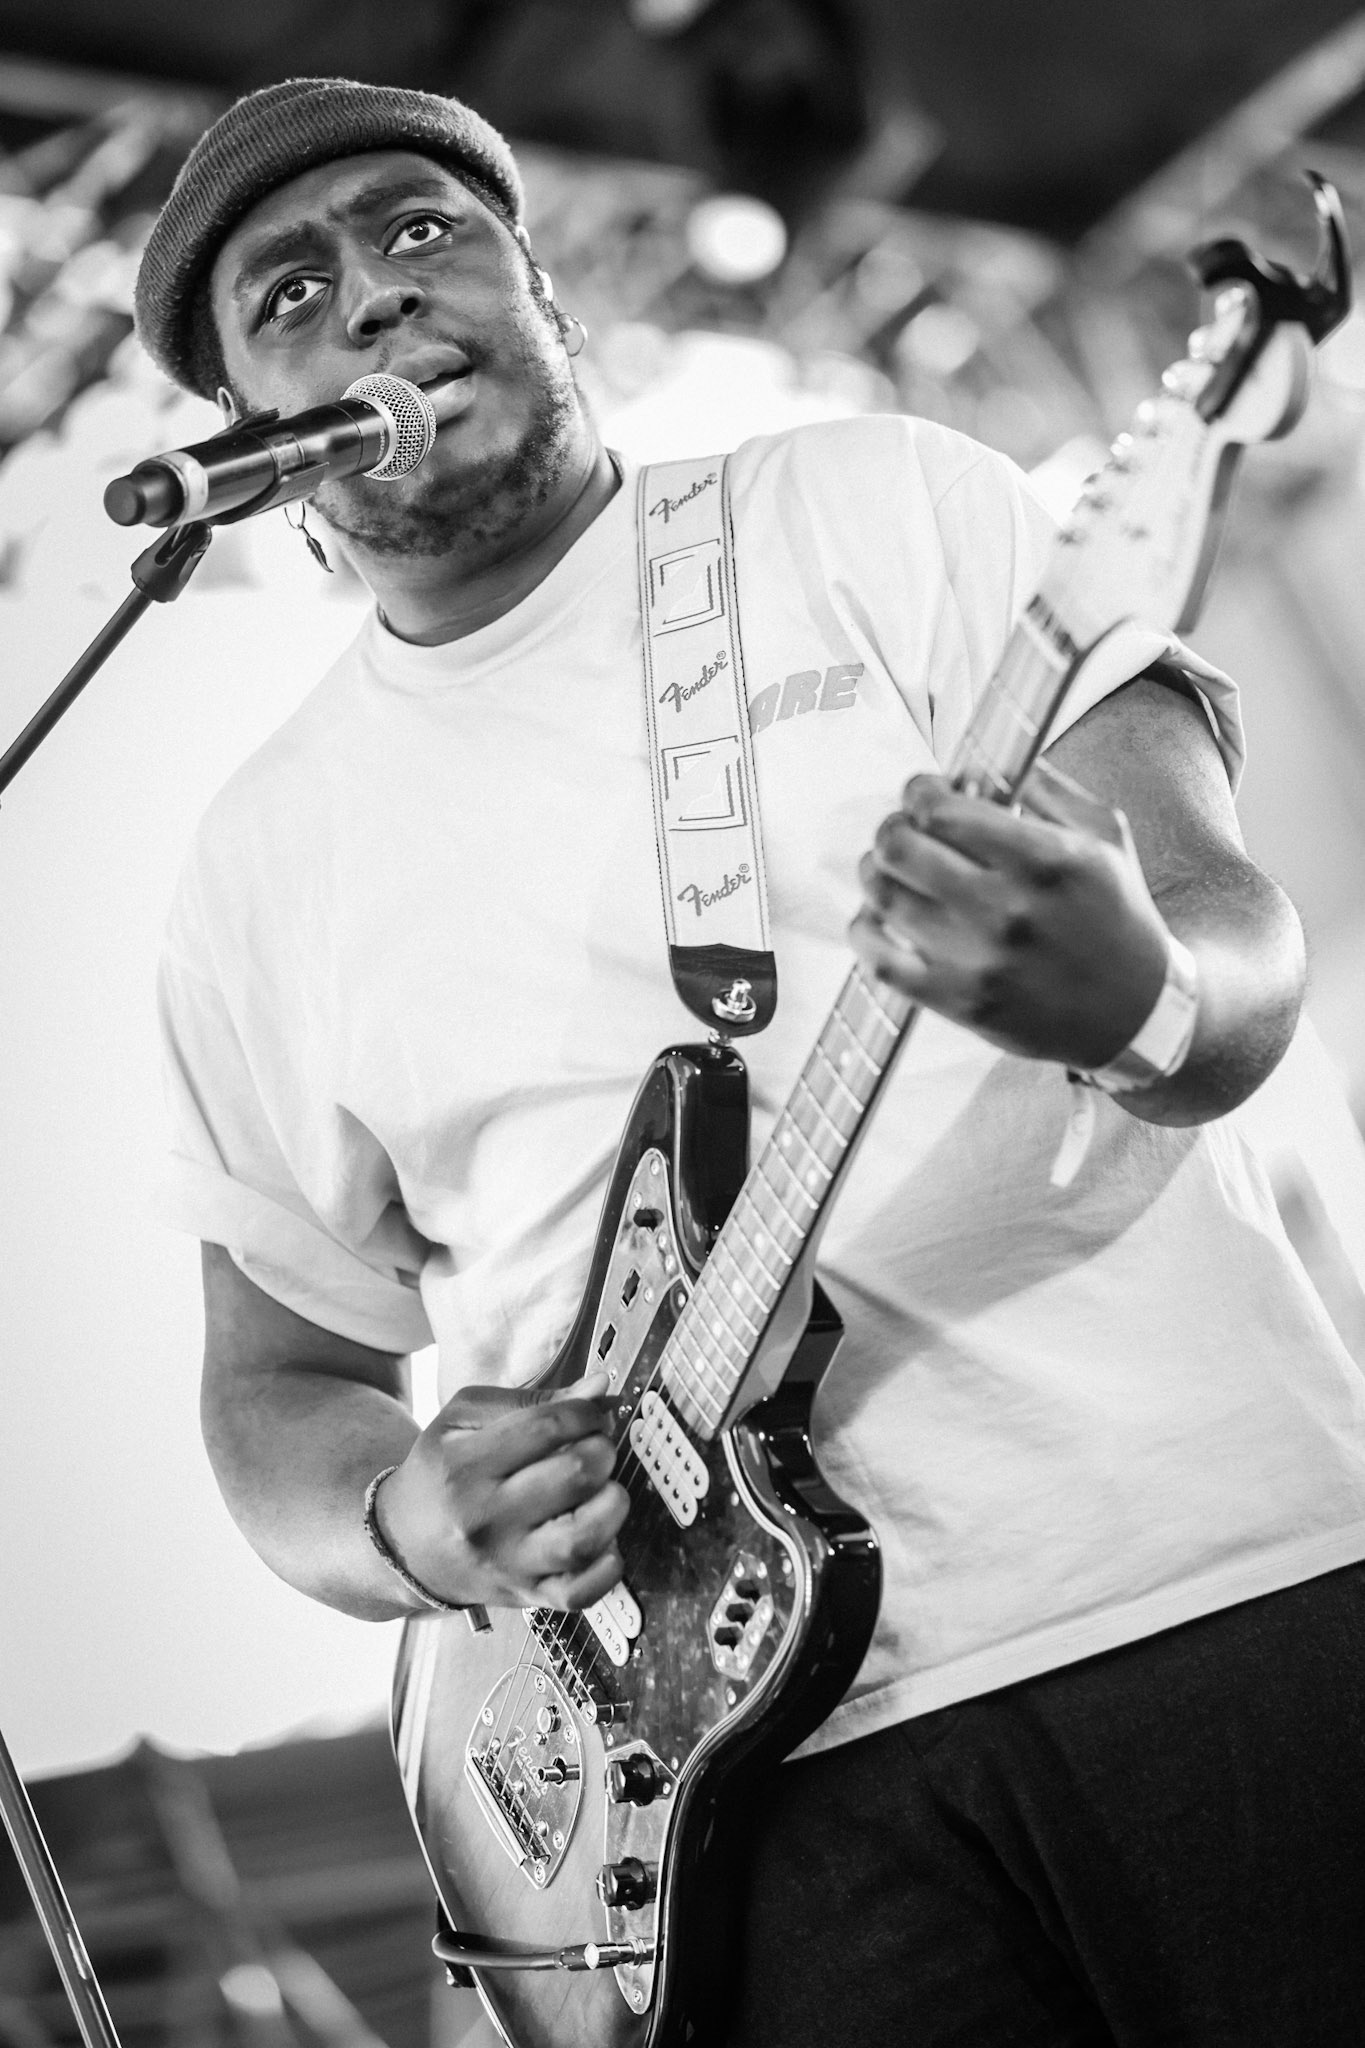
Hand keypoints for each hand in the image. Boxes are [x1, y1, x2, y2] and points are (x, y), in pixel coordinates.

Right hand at [376, 1369, 628, 1612]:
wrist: (404, 1546)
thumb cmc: (442, 1473)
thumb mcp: (463, 1420)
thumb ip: (532, 1400)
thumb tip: (600, 1388)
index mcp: (465, 1465)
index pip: (547, 1427)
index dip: (587, 1412)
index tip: (594, 1414)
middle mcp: (486, 1518)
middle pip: (574, 1476)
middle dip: (603, 1451)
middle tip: (598, 1449)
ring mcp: (507, 1564)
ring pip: (583, 1538)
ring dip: (612, 1504)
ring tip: (605, 1490)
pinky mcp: (525, 1596)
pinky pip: (581, 1592)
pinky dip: (607, 1567)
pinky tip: (604, 1539)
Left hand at [849, 757, 1173, 1068]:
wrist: (1136, 1013)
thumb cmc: (1118, 917)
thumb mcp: (1105, 837)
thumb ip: (1047, 789)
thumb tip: (983, 764)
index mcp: (1046, 859)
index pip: (942, 810)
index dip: (920, 791)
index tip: (923, 792)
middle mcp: (1008, 910)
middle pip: (900, 848)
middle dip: (892, 828)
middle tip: (902, 829)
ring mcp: (979, 960)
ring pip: (883, 897)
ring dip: (876, 873)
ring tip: (887, 869)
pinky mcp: (959, 1003)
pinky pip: (880, 961)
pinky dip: (866, 932)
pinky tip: (878, 920)